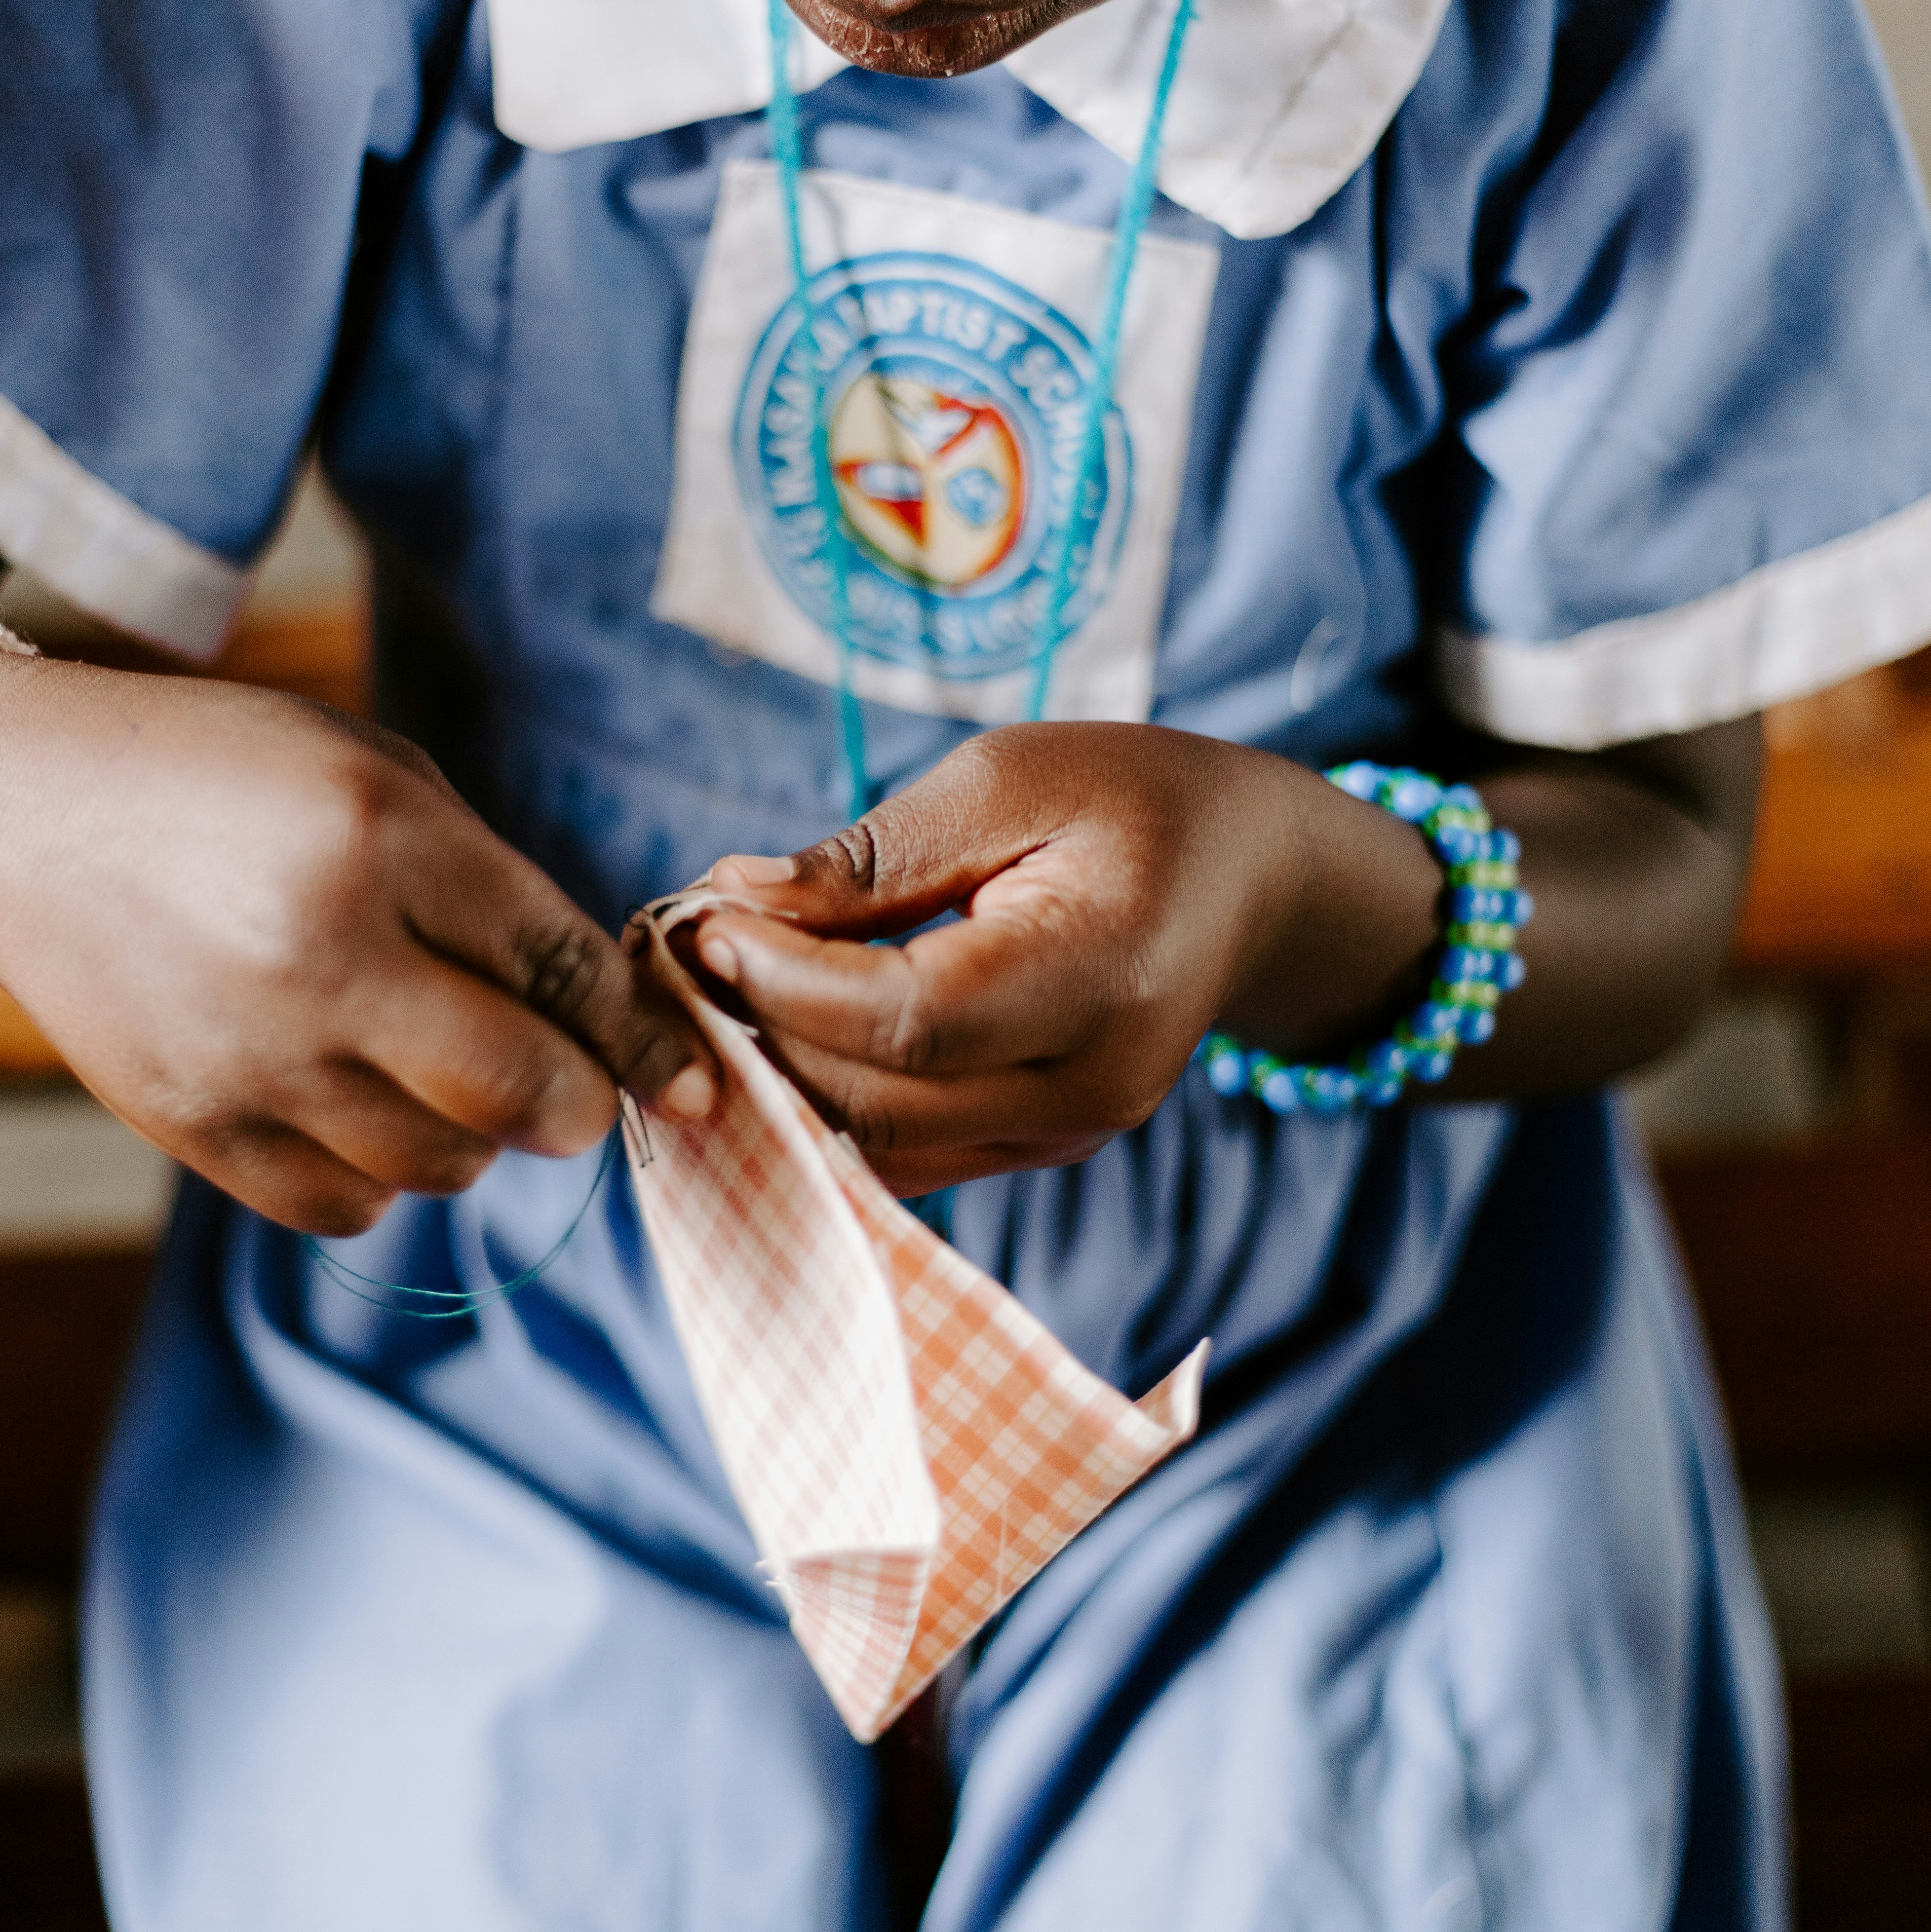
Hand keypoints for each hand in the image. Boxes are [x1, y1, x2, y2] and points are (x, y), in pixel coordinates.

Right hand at [0, 663, 713, 1234]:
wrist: (20, 814)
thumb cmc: (228, 778)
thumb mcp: (377, 775)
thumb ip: (495, 893)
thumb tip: (614, 1023)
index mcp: (377, 838)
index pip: (563, 971)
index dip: (650, 1040)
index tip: (696, 1081)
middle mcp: (317, 957)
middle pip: (520, 1094)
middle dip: (581, 1105)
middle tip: (575, 1086)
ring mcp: (248, 1056)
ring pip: (443, 1163)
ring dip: (475, 1135)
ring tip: (435, 1066)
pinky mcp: (192, 1127)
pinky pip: (346, 1206)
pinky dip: (381, 1173)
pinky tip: (354, 1101)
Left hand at [680, 724, 1437, 1192]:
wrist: (1249, 881)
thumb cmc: (1129, 800)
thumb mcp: (1007, 778)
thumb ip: (874, 857)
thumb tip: (735, 900)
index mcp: (1101, 975)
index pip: (909, 1019)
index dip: (787, 982)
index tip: (703, 921)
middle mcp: (1090, 1085)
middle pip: (877, 1099)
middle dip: (757, 1029)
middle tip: (681, 946)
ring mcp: (1066, 1135)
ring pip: (874, 1144)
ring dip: (775, 1073)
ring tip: (714, 983)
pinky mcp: (1037, 1151)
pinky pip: (900, 1153)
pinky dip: (820, 1099)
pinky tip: (772, 1026)